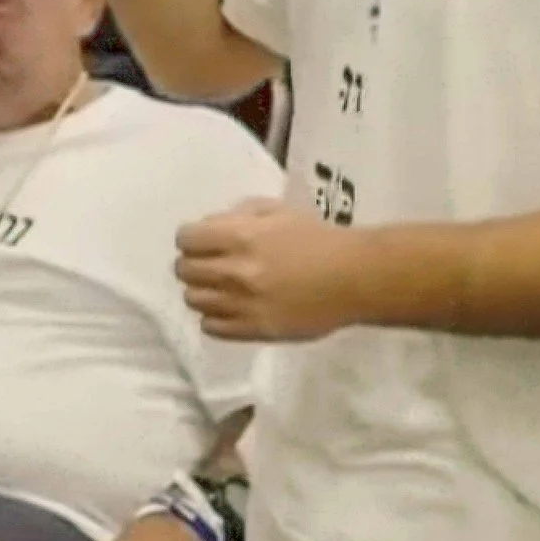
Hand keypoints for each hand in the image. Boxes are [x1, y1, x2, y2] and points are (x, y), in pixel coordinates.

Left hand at [177, 197, 371, 341]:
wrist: (355, 278)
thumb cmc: (318, 239)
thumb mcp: (278, 210)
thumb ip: (239, 214)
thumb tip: (208, 226)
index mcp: (240, 236)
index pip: (185, 238)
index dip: (191, 239)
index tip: (202, 243)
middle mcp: (235, 271)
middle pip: (184, 270)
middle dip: (193, 264)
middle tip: (211, 266)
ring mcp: (243, 304)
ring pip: (193, 299)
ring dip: (202, 291)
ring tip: (221, 289)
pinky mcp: (254, 330)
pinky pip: (211, 327)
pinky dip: (214, 318)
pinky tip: (230, 309)